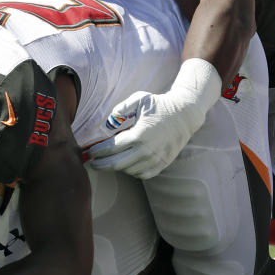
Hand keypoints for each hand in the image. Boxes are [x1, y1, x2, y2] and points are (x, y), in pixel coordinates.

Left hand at [87, 58, 220, 179]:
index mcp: (138, 135)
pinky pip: (142, 174)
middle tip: (92, 163)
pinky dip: (132, 171)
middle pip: (116, 164)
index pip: (111, 148)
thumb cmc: (159, 105)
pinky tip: (127, 163)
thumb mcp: (139, 99)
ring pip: (128, 170)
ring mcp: (155, 159)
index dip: (97, 152)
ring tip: (111, 160)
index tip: (90, 152)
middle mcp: (146, 150)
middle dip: (101, 165)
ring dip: (117, 166)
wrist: (185, 115)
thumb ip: (121, 109)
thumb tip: (108, 123)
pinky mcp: (162, 164)